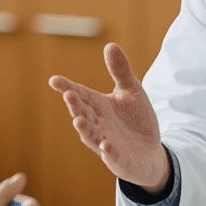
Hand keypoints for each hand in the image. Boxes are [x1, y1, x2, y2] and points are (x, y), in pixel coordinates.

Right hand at [48, 43, 170, 193]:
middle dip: (76, 106)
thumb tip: (110, 45)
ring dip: (85, 129)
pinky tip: (106, 145)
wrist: (151, 153)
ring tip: (78, 120)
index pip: (81, 95)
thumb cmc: (137, 121)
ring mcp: (106, 143)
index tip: (54, 80)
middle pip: (83, 114)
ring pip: (92, 136)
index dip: (68, 88)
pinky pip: (112, 157)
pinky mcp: (119, 160)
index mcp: (99, 107)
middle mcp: (98, 125)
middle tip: (69, 95)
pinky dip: (109, 152)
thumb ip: (120, 71)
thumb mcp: (131, 91)